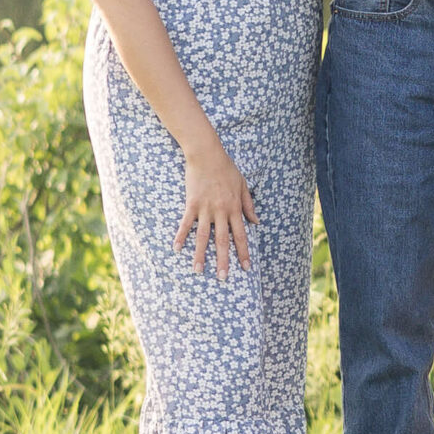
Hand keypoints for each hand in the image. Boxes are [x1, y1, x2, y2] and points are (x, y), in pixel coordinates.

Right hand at [176, 142, 255, 275]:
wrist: (207, 154)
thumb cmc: (226, 168)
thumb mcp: (243, 185)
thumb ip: (249, 205)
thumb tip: (256, 222)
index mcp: (235, 208)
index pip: (241, 235)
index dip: (244, 252)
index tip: (246, 267)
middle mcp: (221, 211)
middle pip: (223, 241)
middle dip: (224, 261)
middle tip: (223, 279)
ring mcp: (205, 208)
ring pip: (203, 237)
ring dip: (200, 255)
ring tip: (198, 271)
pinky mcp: (191, 204)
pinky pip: (186, 223)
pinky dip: (181, 236)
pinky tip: (176, 249)